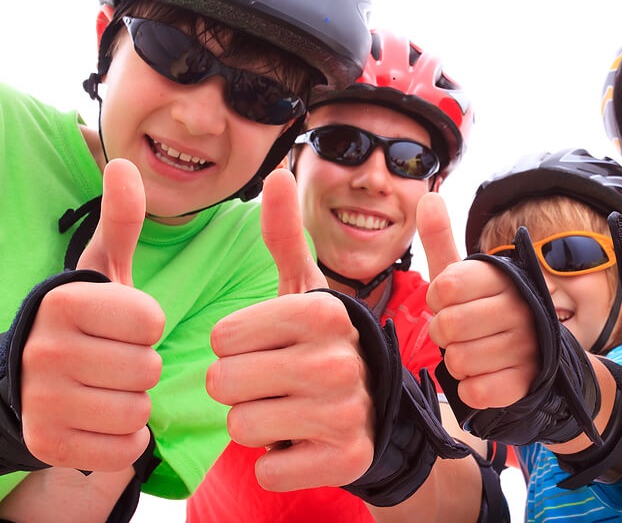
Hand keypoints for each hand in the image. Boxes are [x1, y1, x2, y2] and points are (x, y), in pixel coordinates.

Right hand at [22, 159, 163, 470]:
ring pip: (137, 410)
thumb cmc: (86, 322)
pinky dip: (125, 438)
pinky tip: (101, 419)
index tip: (123, 326)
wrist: (32, 380)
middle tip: (115, 361)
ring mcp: (41, 401)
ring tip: (107, 388)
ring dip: (134, 403)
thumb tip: (125, 163)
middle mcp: (43, 350)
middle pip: (146, 368)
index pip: (150, 321)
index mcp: (64, 303)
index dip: (147, 327)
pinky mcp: (47, 444)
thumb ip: (122, 222)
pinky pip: (124, 447)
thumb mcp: (104, 271)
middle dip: (142, 367)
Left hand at [206, 168, 373, 491]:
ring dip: (257, 424)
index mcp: (324, 312)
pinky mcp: (347, 459)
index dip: (235, 348)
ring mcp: (347, 411)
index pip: (224, 337)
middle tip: (275, 384)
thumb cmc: (323, 344)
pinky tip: (304, 442)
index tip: (268, 348)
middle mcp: (340, 359)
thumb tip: (275, 173)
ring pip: (242, 427)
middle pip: (226, 384)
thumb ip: (284, 235)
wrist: (376, 409)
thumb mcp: (307, 291)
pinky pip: (268, 468)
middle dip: (240, 388)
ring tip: (289, 410)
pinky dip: (277, 461)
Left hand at [417, 192, 538, 408]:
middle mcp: (520, 307)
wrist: (533, 355)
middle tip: (459, 332)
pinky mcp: (525, 383)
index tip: (448, 302)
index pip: (445, 286)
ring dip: (456, 362)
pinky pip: (476, 391)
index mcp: (503, 276)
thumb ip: (441, 238)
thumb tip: (428, 195)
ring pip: (458, 361)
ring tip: (474, 351)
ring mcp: (527, 346)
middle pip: (447, 326)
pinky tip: (485, 375)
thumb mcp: (462, 275)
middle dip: (442, 334)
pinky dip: (471, 388)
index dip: (436, 300)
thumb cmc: (484, 309)